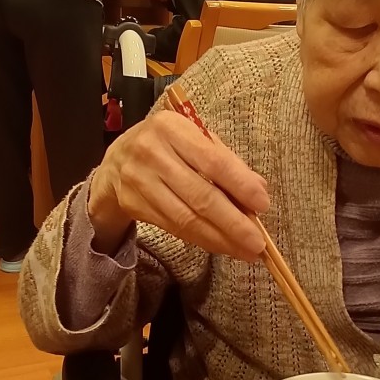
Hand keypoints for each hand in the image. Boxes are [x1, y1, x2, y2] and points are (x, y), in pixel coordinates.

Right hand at [88, 109, 269, 260]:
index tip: (263, 204)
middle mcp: (152, 153)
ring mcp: (139, 181)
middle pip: (200, 195)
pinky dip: (203, 239)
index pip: (213, 161)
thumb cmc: (167, 145)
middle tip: (258, 242)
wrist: (116, 160)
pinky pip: (175, 228)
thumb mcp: (194, 139)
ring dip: (220, 238)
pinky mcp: (134, 205)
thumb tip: (259, 189)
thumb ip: (226, 161)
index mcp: (172, 128)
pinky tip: (223, 246)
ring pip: (186, 218)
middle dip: (233, 222)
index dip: (239, 185)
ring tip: (246, 251)